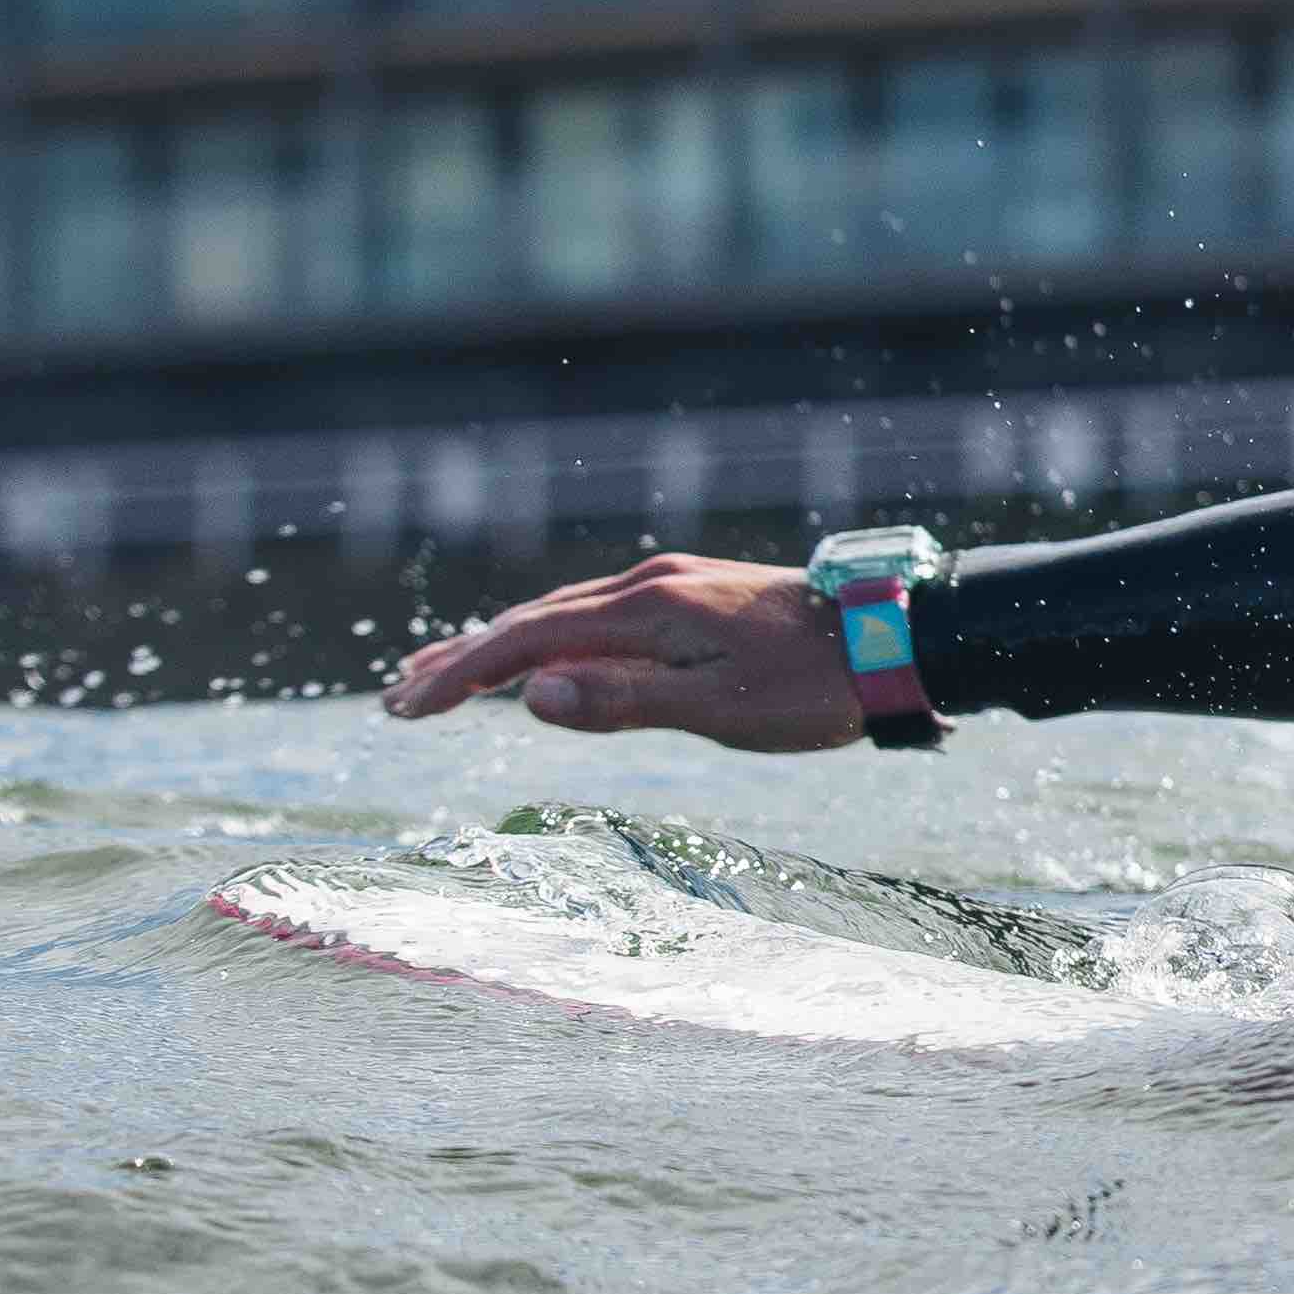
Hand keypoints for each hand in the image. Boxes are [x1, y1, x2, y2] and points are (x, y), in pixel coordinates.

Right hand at [376, 552, 894, 752]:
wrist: (895, 639)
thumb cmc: (813, 687)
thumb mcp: (717, 709)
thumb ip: (622, 703)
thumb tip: (529, 697)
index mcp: (647, 609)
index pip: (526, 642)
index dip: (460, 677)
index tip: (405, 710)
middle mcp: (649, 583)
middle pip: (532, 621)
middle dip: (461, 661)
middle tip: (398, 698)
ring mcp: (671, 584)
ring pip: (562, 613)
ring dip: (500, 646)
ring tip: (445, 677)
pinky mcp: (692, 595)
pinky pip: (598, 614)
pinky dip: (550, 637)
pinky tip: (541, 657)